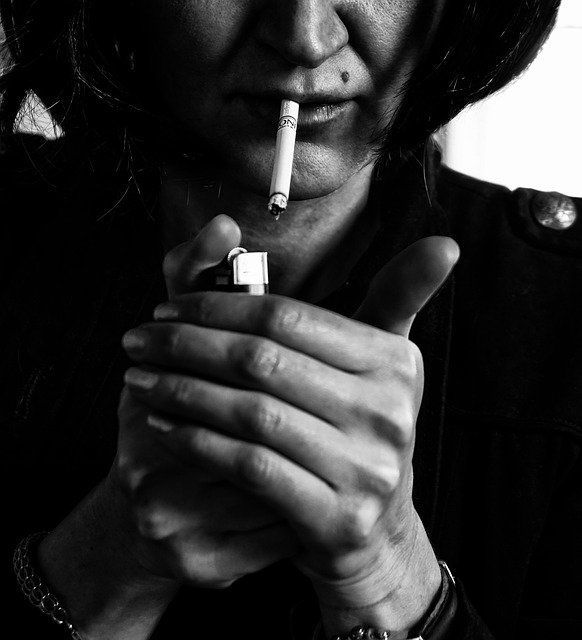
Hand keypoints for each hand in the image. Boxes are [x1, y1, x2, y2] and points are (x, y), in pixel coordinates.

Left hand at [121, 216, 458, 630]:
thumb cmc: (356, 429)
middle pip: (263, 362)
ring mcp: (366, 469)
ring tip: (138, 379)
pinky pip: (250, 467)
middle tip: (137, 341)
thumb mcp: (375, 363)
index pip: (287, 317)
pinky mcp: (336, 519)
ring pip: (252, 413)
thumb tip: (445, 244)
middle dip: (186, 345)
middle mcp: (389, 411)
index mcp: (394, 360)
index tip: (168, 307)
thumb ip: (391, 297)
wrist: (373, 529)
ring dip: (180, 391)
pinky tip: (164, 425)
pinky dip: (198, 441)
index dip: (217, 306)